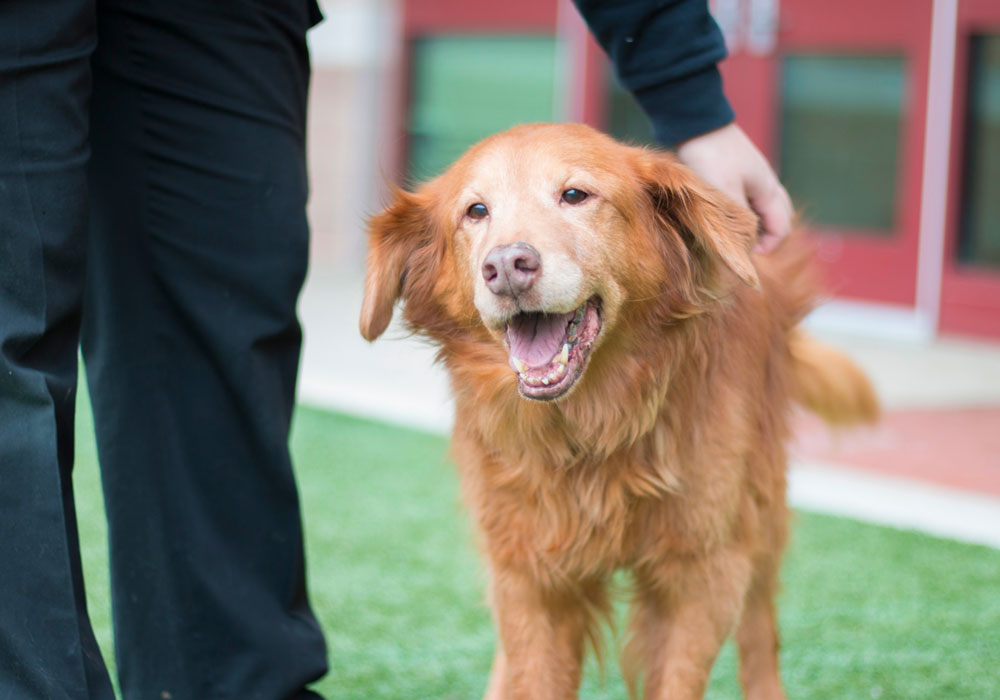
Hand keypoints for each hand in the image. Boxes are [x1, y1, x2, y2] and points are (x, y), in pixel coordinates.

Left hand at [676, 123, 792, 252]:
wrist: (698, 122)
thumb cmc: (711, 158)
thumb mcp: (725, 193)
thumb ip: (738, 221)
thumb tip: (745, 248)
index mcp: (769, 191)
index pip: (782, 229)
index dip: (768, 247)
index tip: (744, 256)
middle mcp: (767, 185)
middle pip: (778, 220)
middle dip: (765, 238)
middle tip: (741, 249)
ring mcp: (754, 178)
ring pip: (764, 210)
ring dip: (753, 227)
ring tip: (732, 237)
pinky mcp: (738, 174)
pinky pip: (750, 201)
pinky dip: (744, 215)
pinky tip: (725, 219)